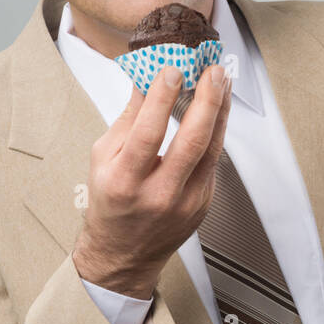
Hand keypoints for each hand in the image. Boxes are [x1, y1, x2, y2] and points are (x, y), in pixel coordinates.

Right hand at [73, 63, 232, 297]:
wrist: (124, 253)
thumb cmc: (110, 202)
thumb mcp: (102, 158)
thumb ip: (127, 120)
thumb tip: (146, 79)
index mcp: (125, 182)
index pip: (148, 134)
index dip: (162, 100)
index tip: (172, 69)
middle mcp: (158, 195)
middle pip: (191, 143)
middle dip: (206, 102)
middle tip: (213, 71)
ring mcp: (186, 203)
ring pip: (211, 151)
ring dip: (220, 112)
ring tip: (221, 81)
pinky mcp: (204, 204)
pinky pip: (212, 163)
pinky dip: (215, 132)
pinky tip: (217, 110)